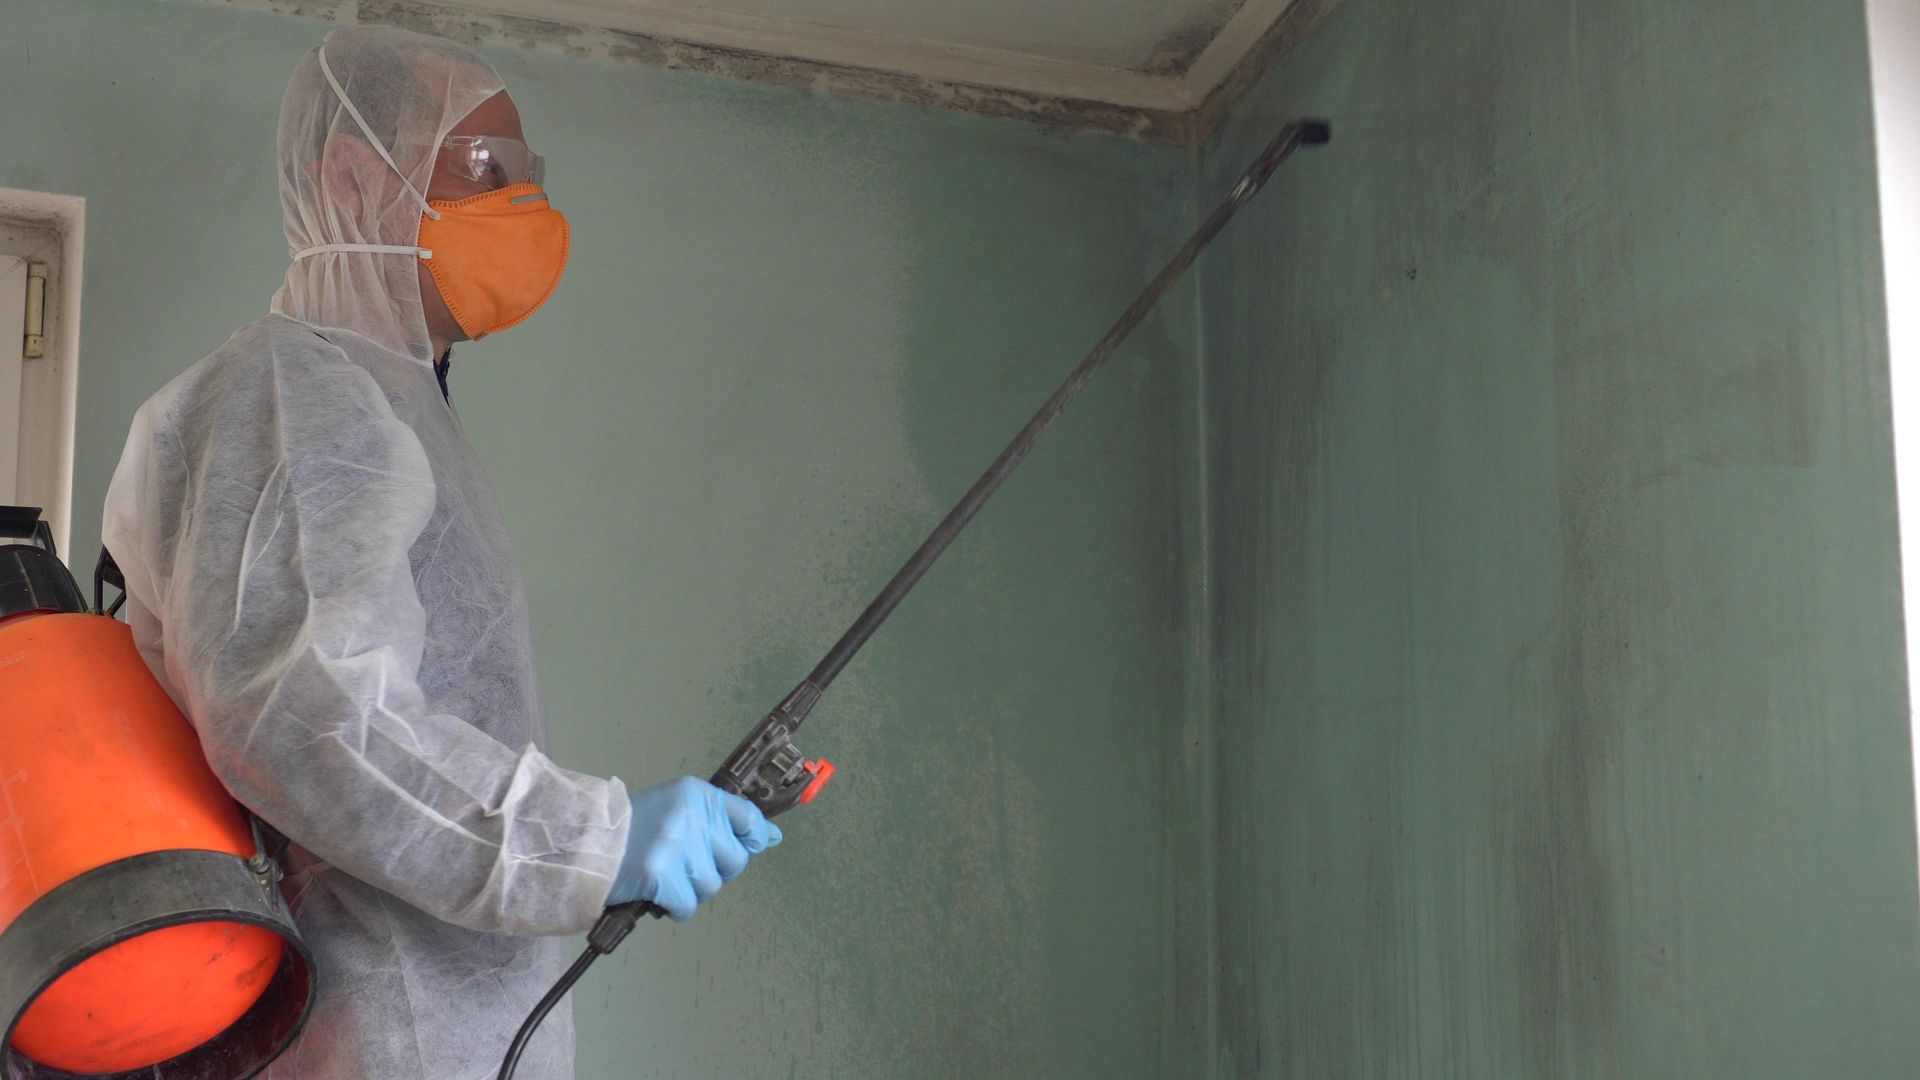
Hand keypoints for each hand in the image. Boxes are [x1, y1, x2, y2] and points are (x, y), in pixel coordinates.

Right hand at [609, 776, 781, 919]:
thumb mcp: (678, 809)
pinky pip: (689, 906)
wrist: (584, 844)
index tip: (744, 847)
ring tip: (665, 875)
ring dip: (691, 890)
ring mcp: (677, 846)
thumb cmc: (632, 830)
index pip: (750, 818)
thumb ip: (722, 821)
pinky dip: (675, 907)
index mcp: (696, 794)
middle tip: (685, 864)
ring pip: (712, 886)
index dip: (751, 840)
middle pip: (735, 861)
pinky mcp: (661, 876)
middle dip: (714, 870)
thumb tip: (773, 836)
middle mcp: (691, 815)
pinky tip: (657, 892)